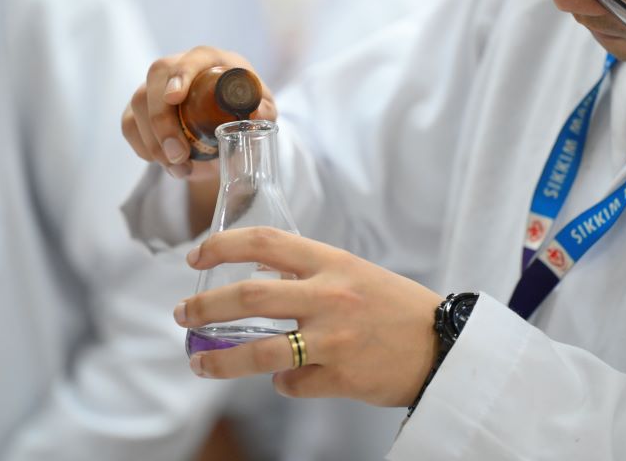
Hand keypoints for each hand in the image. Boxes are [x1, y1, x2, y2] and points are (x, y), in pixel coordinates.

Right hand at [121, 46, 276, 180]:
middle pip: (156, 79)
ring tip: (180, 168)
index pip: (192, 58)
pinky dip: (144, 148)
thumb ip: (264, 112)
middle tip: (179, 155)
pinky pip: (129, 124)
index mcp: (211, 60)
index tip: (175, 97)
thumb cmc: (246, 108)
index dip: (181, 74)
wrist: (226, 121)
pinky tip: (166, 164)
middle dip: (162, 121)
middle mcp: (179, 66)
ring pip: (138, 104)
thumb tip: (258, 116)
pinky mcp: (140, 107)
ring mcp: (155, 86)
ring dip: (154, 142)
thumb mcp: (262, 109)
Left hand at [174, 227, 444, 406]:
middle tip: (183, 314)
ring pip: (259, 351)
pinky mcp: (341, 378)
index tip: (196, 253)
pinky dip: (282, 383)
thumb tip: (260, 280)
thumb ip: (310, 273)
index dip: (222, 245)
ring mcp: (334, 339)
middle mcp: (330, 296)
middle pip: (249, 297)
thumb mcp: (354, 273)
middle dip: (205, 306)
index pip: (265, 242)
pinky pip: (291, 384)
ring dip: (220, 360)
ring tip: (199, 363)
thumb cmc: (395, 306)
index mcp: (332, 263)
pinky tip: (287, 379)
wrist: (443, 344)